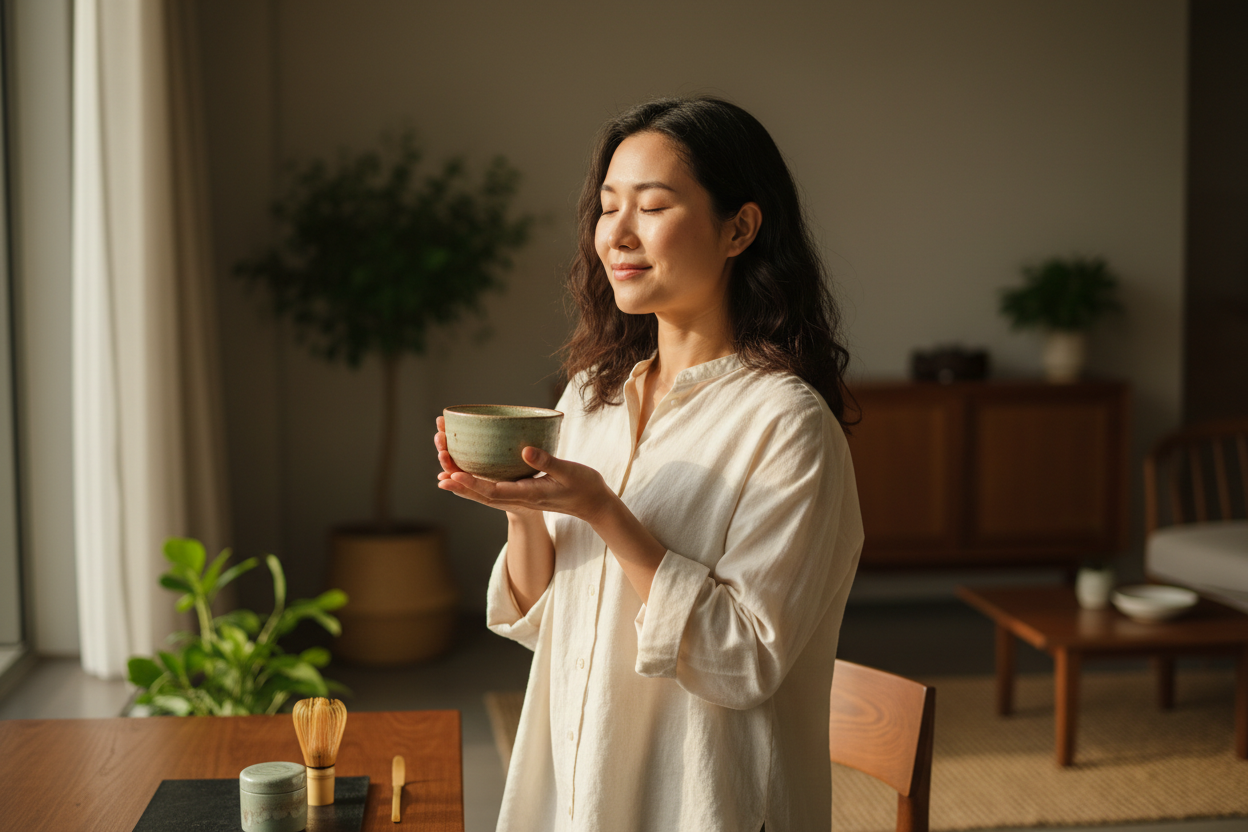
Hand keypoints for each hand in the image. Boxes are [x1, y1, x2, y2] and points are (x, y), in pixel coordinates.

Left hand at [434, 416, 612, 522]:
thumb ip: (548, 461)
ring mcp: (519, 496)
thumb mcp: (569, 471)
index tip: (454, 474)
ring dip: (463, 482)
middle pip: (482, 493)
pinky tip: (465, 472)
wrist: (593, 505)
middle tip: (440, 467)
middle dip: (459, 481)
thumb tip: (525, 450)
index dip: (472, 483)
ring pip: (484, 492)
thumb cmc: (585, 487)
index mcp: (528, 495)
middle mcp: (519, 498)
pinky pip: (492, 488)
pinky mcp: (521, 491)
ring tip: (443, 469)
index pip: (494, 491)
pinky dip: (475, 482)